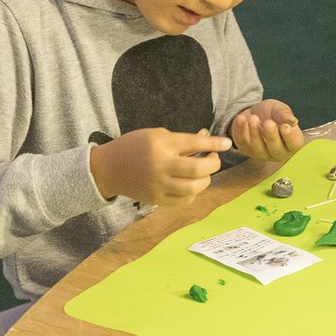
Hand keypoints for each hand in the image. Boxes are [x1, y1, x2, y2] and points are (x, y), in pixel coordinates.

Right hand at [90, 128, 231, 204]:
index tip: (227, 143)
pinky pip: (185, 200)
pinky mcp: (157, 200)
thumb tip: (209, 140)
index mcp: (162, 144)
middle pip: (200, 168)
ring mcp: (159, 185)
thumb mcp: (157, 135)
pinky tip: (190, 184)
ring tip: (202, 172)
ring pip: (195, 187)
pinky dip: (193, 192)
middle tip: (213, 158)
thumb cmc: (135, 146)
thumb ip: (183, 140)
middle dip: (213, 163)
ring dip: (205, 179)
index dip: (215, 143)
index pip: (196, 143)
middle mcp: (161, 165)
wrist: (109, 168)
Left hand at [230, 100, 303, 161]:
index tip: (285, 126)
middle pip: (276, 150)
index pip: (294, 144)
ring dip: (255, 133)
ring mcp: (262, 154)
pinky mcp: (246, 151)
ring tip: (253, 118)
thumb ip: (285, 114)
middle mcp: (278, 152)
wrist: (254, 113)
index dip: (290, 137)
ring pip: (259, 149)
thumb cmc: (272, 113)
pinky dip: (241, 131)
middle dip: (272, 136)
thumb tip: (292, 121)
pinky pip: (243, 144)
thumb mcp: (279, 108)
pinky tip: (241, 119)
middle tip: (269, 123)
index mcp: (291, 142)